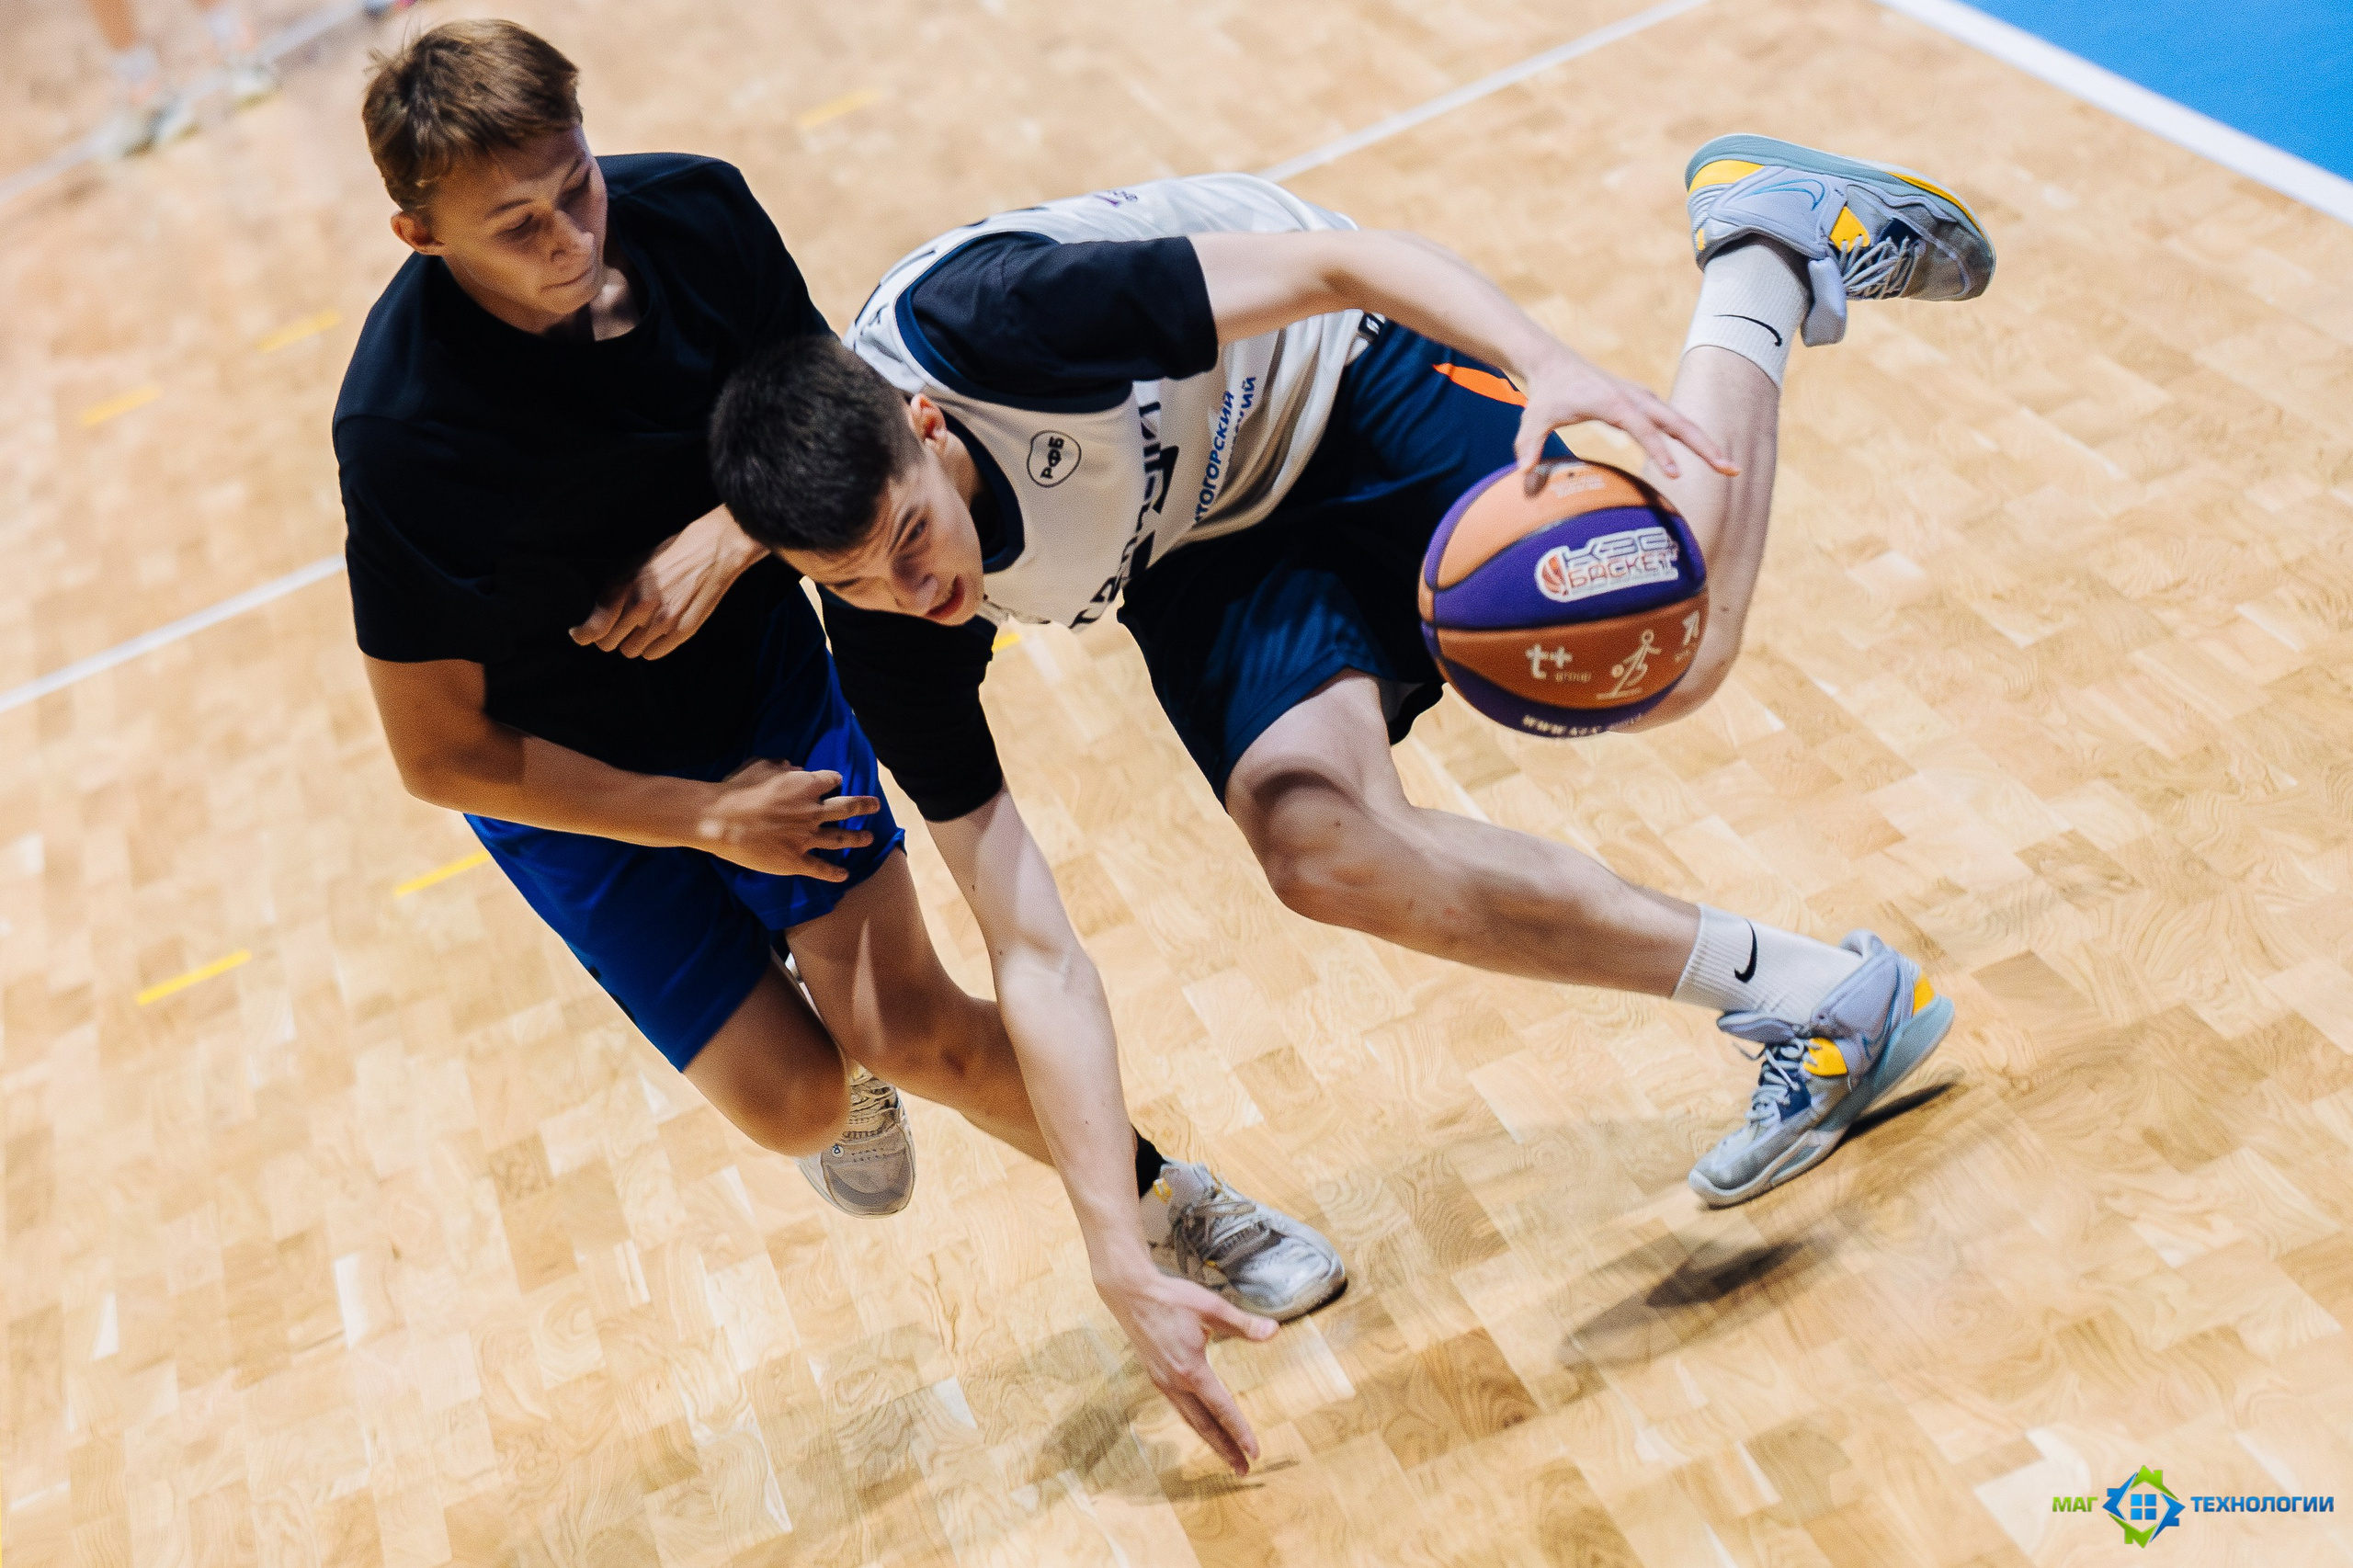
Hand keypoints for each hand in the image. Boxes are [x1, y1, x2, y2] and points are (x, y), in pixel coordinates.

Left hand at [571, 506, 766, 659]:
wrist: (711, 551)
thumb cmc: (671, 555)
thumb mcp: (633, 565)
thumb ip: (613, 592)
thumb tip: (595, 618)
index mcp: (625, 587)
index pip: (594, 628)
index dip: (583, 635)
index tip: (581, 634)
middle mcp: (641, 607)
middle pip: (609, 644)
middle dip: (611, 636)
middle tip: (621, 626)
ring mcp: (663, 622)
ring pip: (631, 651)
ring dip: (633, 642)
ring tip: (644, 625)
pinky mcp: (682, 631)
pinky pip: (654, 653)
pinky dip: (652, 646)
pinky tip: (659, 631)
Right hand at [695, 759, 881, 879]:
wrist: (721, 820)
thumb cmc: (737, 790)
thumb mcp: (760, 765)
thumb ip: (782, 766)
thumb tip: (796, 769)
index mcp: (806, 785)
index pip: (831, 780)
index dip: (833, 780)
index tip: (835, 781)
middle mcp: (812, 811)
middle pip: (847, 808)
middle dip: (864, 805)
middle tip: (874, 805)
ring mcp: (806, 837)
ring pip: (840, 838)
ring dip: (857, 838)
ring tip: (869, 838)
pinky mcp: (795, 860)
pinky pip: (820, 868)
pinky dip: (833, 873)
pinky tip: (844, 875)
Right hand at [1097, 1265, 1275, 1475]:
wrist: (1131, 1293)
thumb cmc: (1171, 1298)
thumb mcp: (1211, 1307)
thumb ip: (1242, 1324)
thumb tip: (1274, 1331)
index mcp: (1190, 1369)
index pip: (1221, 1408)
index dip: (1240, 1431)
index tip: (1254, 1451)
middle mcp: (1174, 1382)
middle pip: (1204, 1425)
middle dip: (1225, 1449)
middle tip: (1243, 1470)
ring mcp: (1162, 1381)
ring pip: (1189, 1420)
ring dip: (1210, 1440)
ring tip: (1227, 1457)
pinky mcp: (1155, 1376)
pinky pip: (1178, 1408)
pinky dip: (1194, 1423)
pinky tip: (1202, 1425)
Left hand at [1514, 349, 1738, 482]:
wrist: (1553, 362)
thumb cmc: (1546, 393)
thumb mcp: (1532, 418)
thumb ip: (1528, 447)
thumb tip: (1523, 478)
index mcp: (1614, 402)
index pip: (1643, 429)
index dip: (1659, 451)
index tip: (1677, 474)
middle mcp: (1635, 397)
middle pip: (1678, 422)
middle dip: (1704, 445)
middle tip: (1729, 469)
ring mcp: (1643, 398)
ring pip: (1682, 421)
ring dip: (1706, 443)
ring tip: (1729, 468)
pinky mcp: (1644, 402)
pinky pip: (1674, 421)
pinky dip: (1693, 436)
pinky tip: (1708, 455)